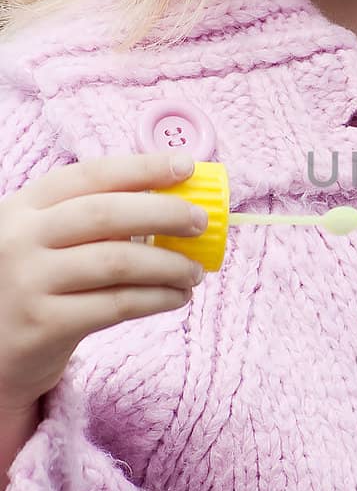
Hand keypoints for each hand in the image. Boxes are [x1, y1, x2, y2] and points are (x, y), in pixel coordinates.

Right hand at [0, 151, 205, 418]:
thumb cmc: (34, 286)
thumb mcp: (43, 240)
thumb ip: (91, 221)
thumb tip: (174, 203)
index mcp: (23, 206)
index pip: (89, 175)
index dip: (141, 167)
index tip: (185, 165)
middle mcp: (21, 238)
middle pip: (106, 214)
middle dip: (163, 213)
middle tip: (201, 222)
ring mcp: (29, 281)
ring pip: (117, 261)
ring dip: (168, 265)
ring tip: (194, 272)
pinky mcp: (44, 324)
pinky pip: (116, 305)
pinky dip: (156, 299)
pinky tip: (176, 298)